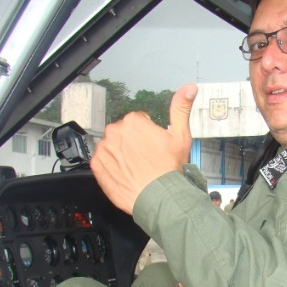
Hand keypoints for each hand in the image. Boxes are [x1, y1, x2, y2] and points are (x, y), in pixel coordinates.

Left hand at [91, 84, 196, 214]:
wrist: (158, 197)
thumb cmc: (168, 169)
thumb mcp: (181, 135)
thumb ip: (181, 107)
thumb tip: (189, 88)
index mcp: (133, 121)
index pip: (137, 122)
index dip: (147, 134)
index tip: (153, 146)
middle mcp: (115, 132)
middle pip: (123, 133)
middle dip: (133, 143)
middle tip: (146, 158)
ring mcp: (104, 149)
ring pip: (113, 146)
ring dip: (122, 154)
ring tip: (137, 167)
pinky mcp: (97, 165)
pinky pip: (103, 161)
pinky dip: (112, 166)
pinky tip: (126, 173)